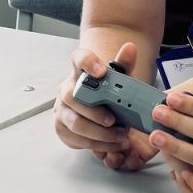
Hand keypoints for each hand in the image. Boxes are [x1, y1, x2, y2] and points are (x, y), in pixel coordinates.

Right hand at [52, 42, 157, 170]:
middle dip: (94, 111)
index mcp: (80, 71)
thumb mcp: (117, 78)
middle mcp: (67, 89)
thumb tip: (130, 48)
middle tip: (114, 120)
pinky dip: (97, 144)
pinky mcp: (62, 128)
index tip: (101, 71)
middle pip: (73, 97)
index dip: (88, 63)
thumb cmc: (105, 91)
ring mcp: (62, 110)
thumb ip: (124, 64)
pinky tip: (113, 144)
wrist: (95, 106)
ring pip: (75, 123)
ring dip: (100, 133)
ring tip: (120, 137)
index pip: (79, 58)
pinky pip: (76, 139)